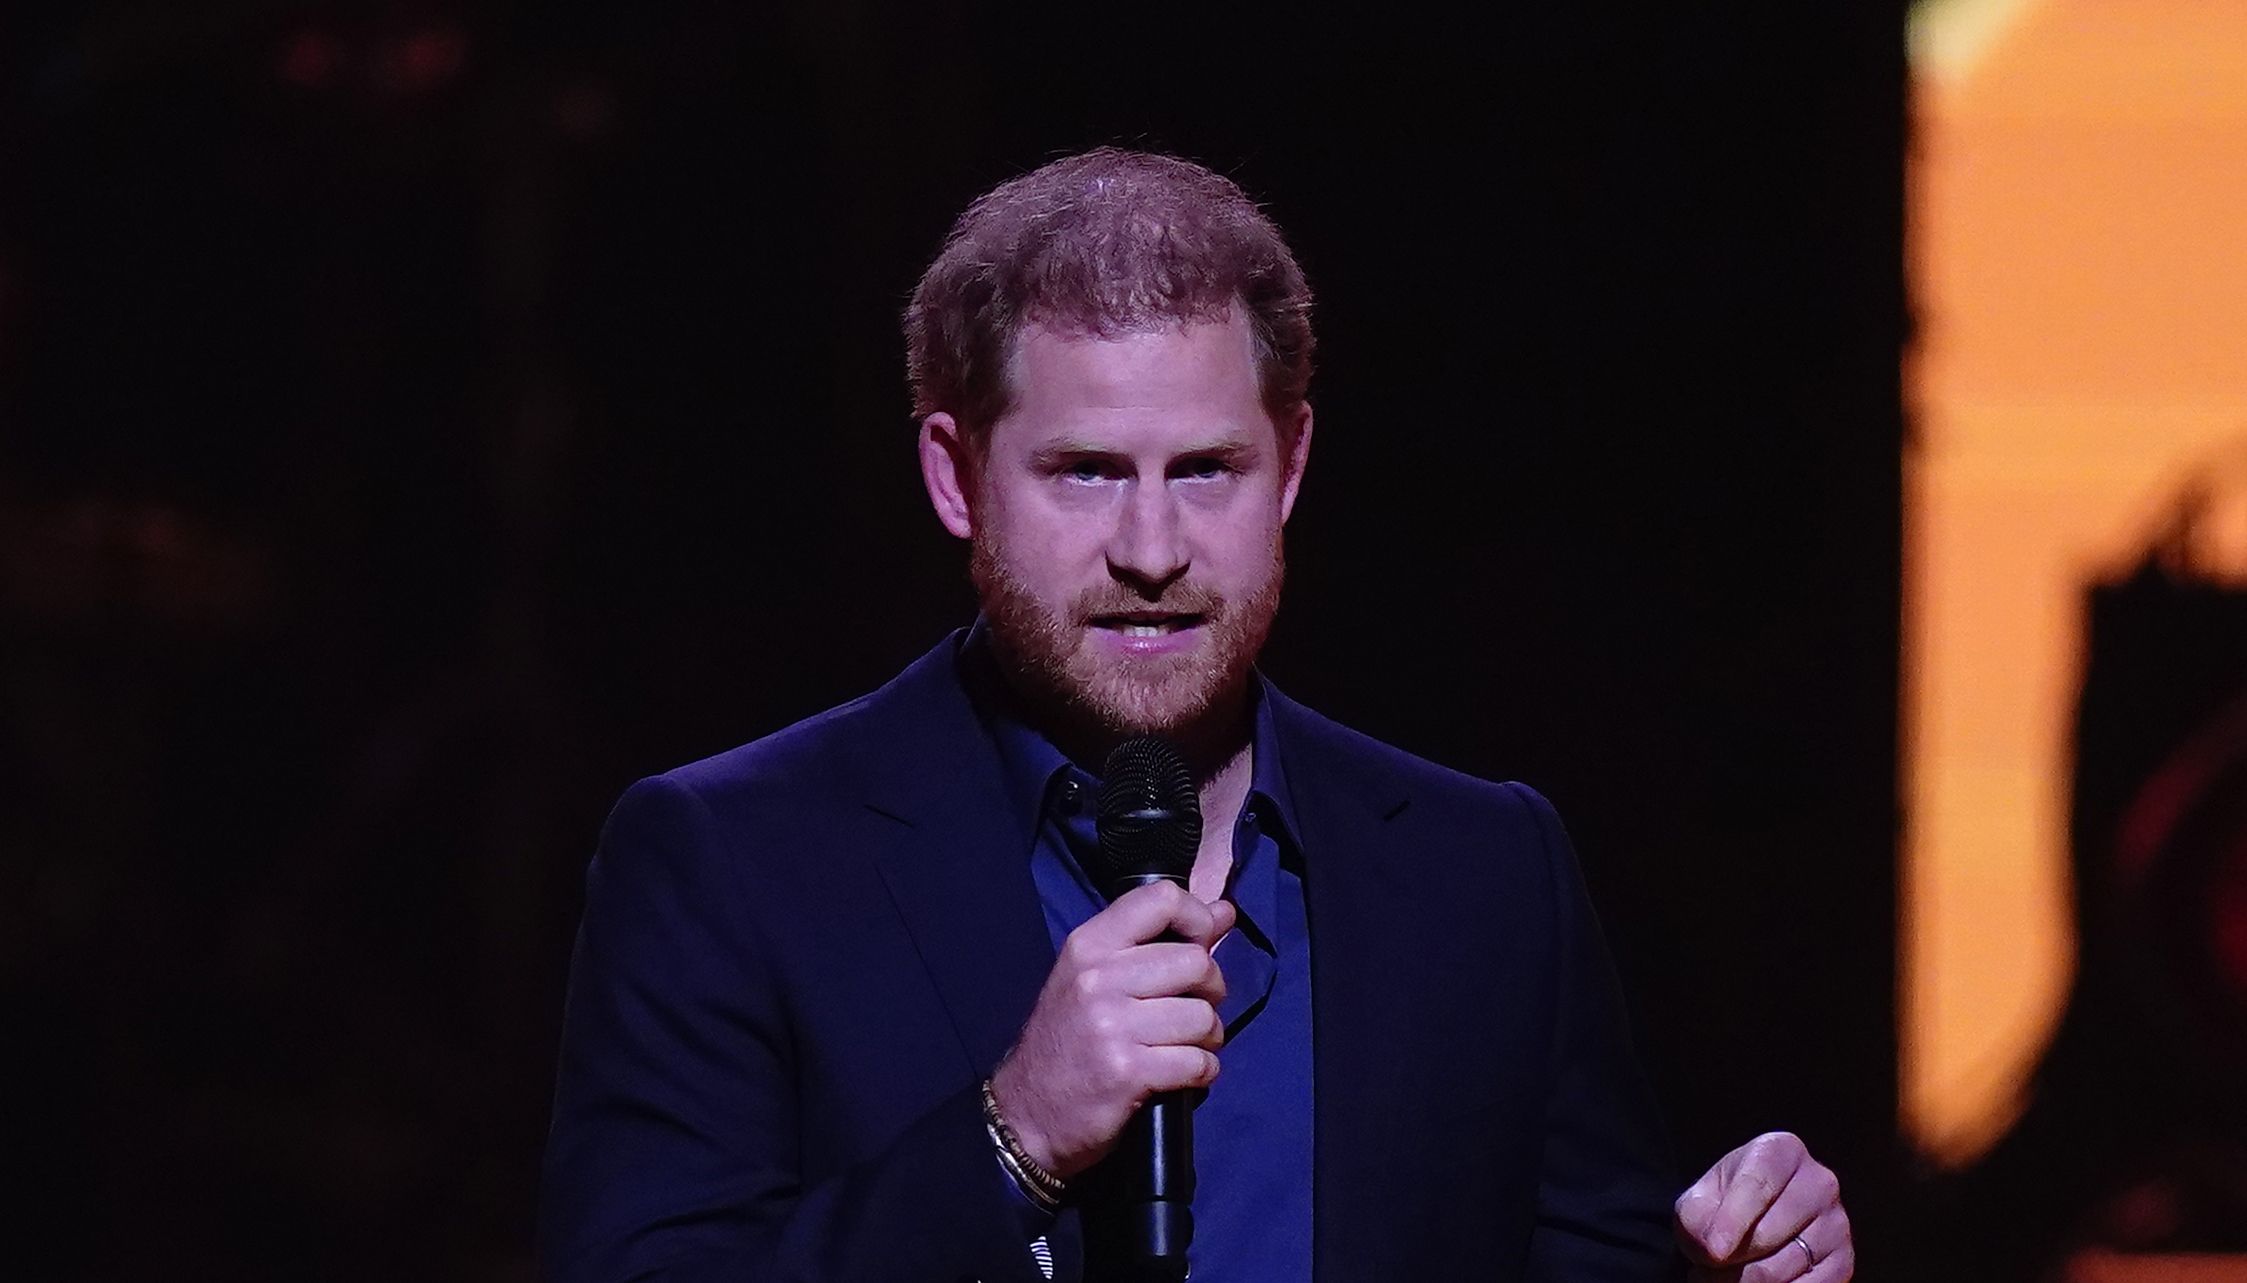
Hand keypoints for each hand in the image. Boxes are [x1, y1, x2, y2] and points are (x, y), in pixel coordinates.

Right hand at [988, 882, 1233, 1180]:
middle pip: (1195, 962)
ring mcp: (1112, 1025)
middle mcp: (1098, 978)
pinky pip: (1197, 1062)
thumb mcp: (1094, 980)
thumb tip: (1223, 911)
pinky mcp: (1127, 1071)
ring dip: (1208, 1037)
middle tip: (1194, 1010)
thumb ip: (1157, 944)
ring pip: (1202, 1016)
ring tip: (1188, 1046)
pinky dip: (1203, 1071)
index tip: (1203, 943)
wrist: (1025, 1116)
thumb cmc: (1065, 1043)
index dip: (1199, 917)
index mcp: (1089, 946)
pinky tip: (1185, 1075)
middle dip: (1211, 990)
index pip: (1162, 899)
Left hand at [1673, 1131, 1852, 1281]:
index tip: (1712, 1251)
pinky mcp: (1844, 1263)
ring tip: (1722, 1277)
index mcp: (1782, 1152)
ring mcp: (1837, 1224)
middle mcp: (1819, 1183)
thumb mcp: (1697, 1203)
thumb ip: (1696, 1219)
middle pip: (1766, 1235)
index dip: (1731, 1222)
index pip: (1757, 1186)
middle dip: (1727, 1260)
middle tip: (1707, 1265)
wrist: (1747, 1228)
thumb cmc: (1720, 1208)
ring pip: (1780, 1270)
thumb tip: (1716, 1249)